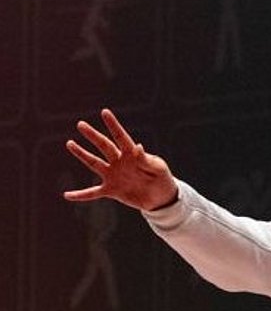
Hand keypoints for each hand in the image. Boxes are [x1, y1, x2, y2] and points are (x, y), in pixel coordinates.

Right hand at [63, 109, 178, 211]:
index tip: (105, 112)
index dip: (114, 125)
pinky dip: (81, 195)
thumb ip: (147, 160)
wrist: (162, 198)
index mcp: (132, 154)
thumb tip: (138, 146)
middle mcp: (119, 162)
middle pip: (104, 146)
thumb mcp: (158, 168)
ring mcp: (113, 175)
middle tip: (81, 124)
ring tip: (70, 143)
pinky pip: (93, 193)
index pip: (121, 137)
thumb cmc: (162, 178)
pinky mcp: (111, 190)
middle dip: (93, 136)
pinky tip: (67, 195)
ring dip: (82, 154)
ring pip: (94, 163)